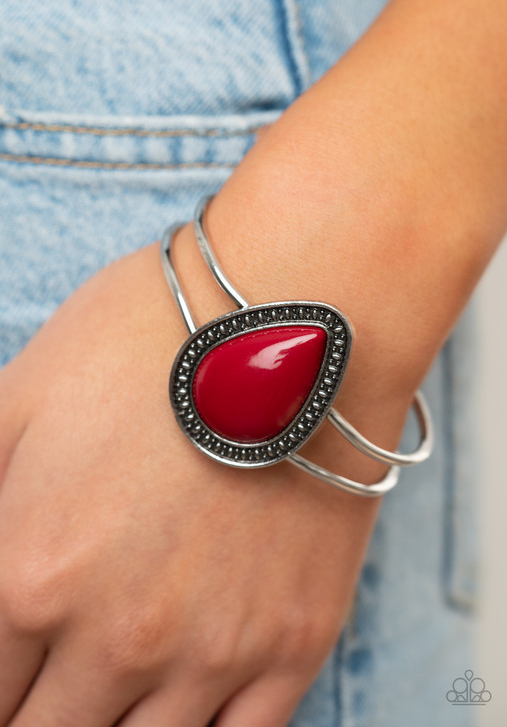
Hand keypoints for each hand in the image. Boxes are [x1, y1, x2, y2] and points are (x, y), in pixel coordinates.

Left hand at [0, 242, 381, 726]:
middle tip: (51, 674)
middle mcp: (118, 636)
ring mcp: (216, 650)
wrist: (295, 318)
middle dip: (35, 706)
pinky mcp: (295, 642)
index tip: (13, 660)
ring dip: (107, 722)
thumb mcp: (20, 394)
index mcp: (32, 571)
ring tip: (113, 682)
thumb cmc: (155, 338)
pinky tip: (180, 705)